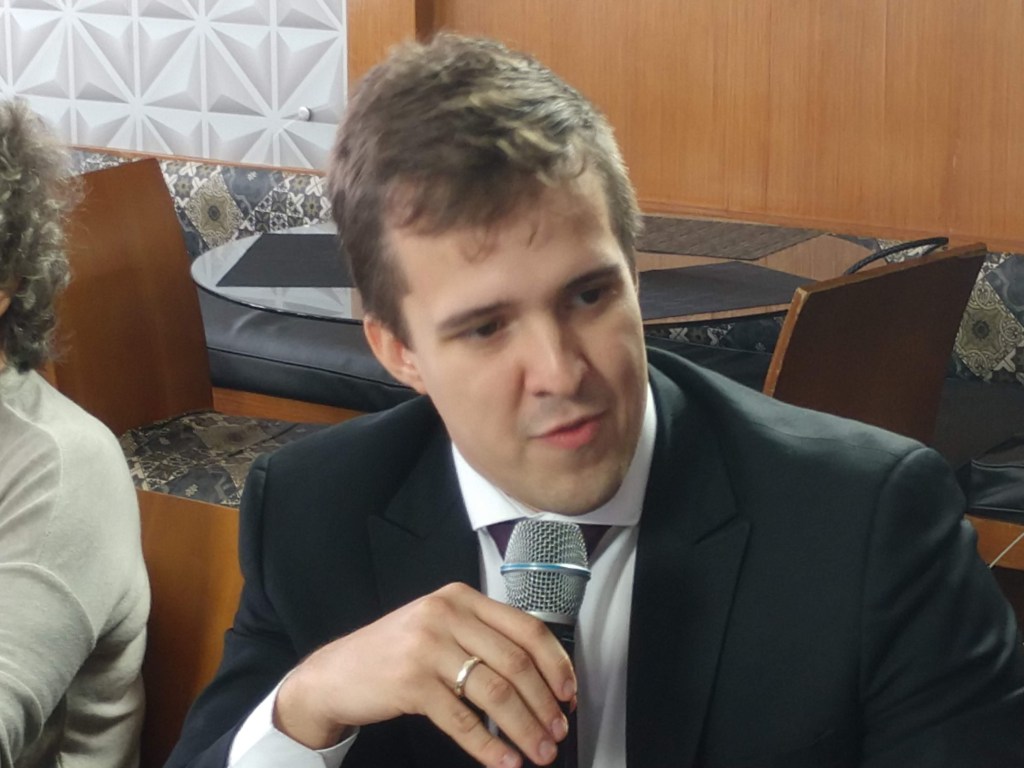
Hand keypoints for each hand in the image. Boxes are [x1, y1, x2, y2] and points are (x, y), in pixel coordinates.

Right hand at [274, 582, 576, 766]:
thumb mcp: (440, 627)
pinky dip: (490, 746)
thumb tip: (541, 676)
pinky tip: (505, 761)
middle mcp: (446, 614)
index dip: (556, 664)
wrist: (335, 674)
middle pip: (516, 662)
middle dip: (545, 703)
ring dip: (524, 729)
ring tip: (539, 752)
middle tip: (558, 731)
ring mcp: (427, 647)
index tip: (570, 694)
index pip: (526, 627)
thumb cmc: (396, 653)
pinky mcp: (411, 683)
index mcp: (461, 597)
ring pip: (495, 693)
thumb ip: (483, 637)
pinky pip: (463, 720)